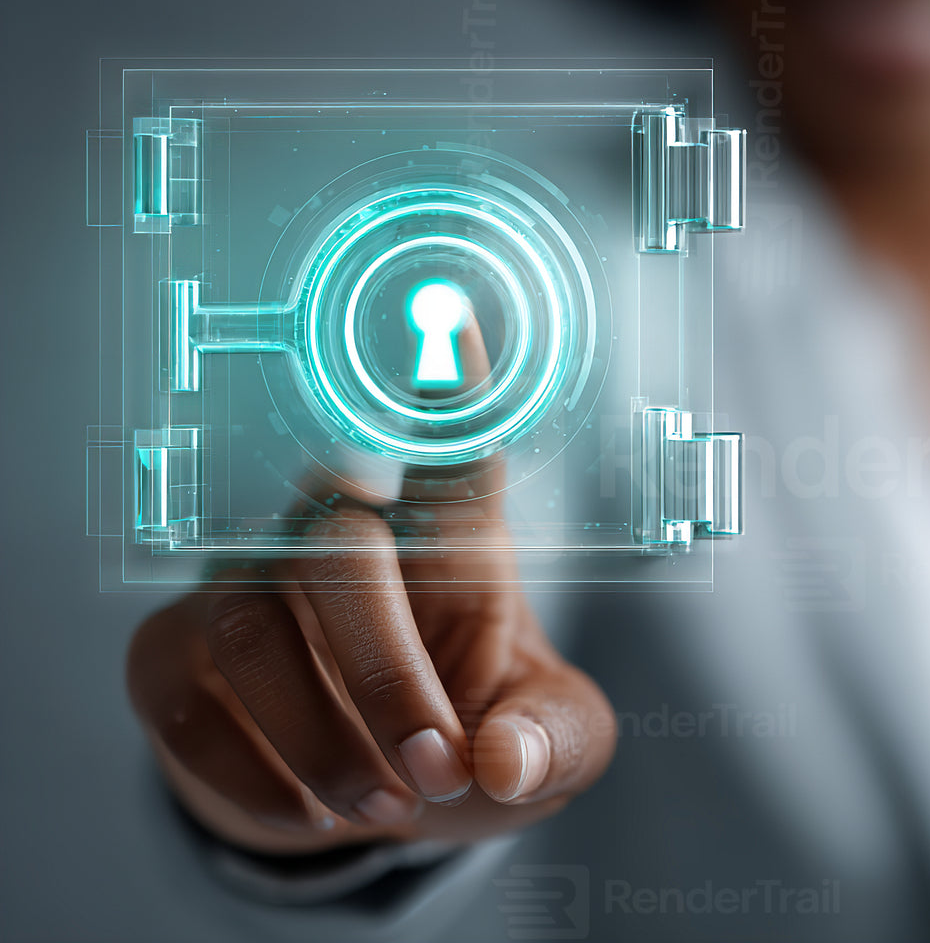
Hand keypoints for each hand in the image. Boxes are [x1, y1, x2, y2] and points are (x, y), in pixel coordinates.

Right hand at [126, 314, 613, 853]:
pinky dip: (252, 773)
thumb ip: (556, 741)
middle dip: (388, 674)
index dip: (450, 388)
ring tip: (382, 806)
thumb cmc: (477, 735)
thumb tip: (503, 758)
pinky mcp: (175, 653)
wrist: (378, 800)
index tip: (447, 314)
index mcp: (453, 540)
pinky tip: (308, 812)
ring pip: (253, 623)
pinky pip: (187, 696)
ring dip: (322, 733)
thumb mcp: (553, 744)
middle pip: (341, 548)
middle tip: (439, 768)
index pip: (451, 449)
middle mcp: (342, 538)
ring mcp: (248, 588)